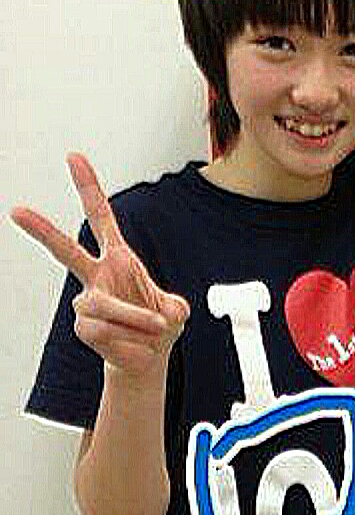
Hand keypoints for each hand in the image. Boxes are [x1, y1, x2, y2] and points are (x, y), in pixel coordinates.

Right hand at [11, 154, 188, 377]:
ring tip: (155, 328)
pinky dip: (128, 337)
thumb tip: (165, 315)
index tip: (74, 158)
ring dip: (135, 318)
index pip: (100, 216)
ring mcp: (88, 301)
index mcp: (119, 257)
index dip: (89, 188)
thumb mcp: (178, 312)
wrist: (149, 356)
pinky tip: (135, 341)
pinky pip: (103, 329)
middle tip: (16, 211)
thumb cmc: (159, 326)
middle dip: (42, 231)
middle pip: (66, 251)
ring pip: (101, 305)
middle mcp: (98, 275)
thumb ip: (174, 309)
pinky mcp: (84, 326)